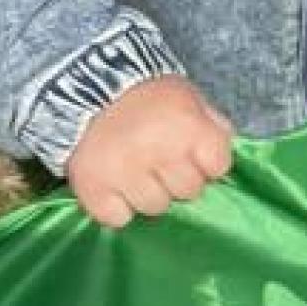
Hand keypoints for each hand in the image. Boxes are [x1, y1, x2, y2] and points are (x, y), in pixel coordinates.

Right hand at [65, 75, 233, 227]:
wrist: (84, 86)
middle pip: (189, 192)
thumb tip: (222, 161)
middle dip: (178, 178)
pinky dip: (116, 207)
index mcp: (190, 128)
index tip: (190, 151)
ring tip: (135, 169)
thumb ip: (213, 126)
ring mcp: (126, 174)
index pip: (219, 167)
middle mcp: (161, 153)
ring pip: (155, 208)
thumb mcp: (189, 97)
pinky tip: (114, 184)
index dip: (207, 161)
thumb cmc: (146, 95)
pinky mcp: (94, 191)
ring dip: (147, 192)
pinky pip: (118, 219)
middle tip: (159, 158)